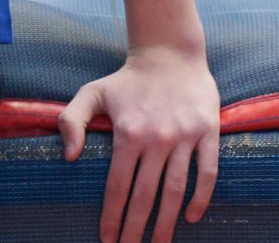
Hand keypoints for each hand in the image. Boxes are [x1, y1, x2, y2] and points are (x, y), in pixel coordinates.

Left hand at [59, 45, 220, 242]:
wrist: (170, 54)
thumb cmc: (127, 79)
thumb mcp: (92, 92)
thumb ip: (71, 120)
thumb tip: (70, 157)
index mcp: (127, 132)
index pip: (117, 186)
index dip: (111, 216)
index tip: (106, 239)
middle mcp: (156, 138)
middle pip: (146, 195)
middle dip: (136, 228)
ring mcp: (184, 137)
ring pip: (176, 190)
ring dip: (167, 222)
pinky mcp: (208, 133)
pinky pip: (207, 173)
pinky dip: (201, 198)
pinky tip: (192, 217)